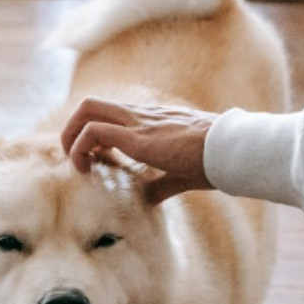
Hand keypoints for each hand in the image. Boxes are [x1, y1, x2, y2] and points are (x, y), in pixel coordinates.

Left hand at [61, 97, 216, 203]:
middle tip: (76, 158)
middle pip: (90, 104)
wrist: (232, 150)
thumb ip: (161, 184)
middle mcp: (140, 115)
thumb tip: (149, 199)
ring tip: (79, 165)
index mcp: (149, 121)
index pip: (109, 113)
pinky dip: (81, 148)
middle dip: (72, 128)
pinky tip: (87, 170)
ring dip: (72, 137)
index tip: (93, 159)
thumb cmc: (213, 160)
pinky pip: (94, 131)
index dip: (91, 133)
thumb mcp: (181, 173)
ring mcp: (137, 123)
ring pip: (87, 109)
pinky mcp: (137, 137)